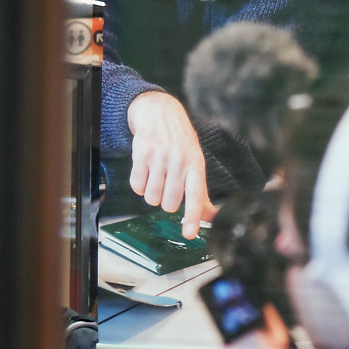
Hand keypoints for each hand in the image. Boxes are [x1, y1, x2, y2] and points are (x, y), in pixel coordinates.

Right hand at [127, 91, 217, 239]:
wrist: (161, 114)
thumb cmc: (181, 144)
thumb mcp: (196, 164)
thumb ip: (200, 192)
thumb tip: (211, 217)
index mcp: (196, 166)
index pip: (195, 197)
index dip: (193, 218)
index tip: (189, 234)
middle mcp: (179, 162)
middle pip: (169, 203)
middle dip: (167, 202)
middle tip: (168, 186)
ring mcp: (159, 158)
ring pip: (152, 197)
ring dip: (152, 194)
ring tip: (157, 178)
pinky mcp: (141, 154)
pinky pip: (136, 186)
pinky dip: (139, 186)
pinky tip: (145, 173)